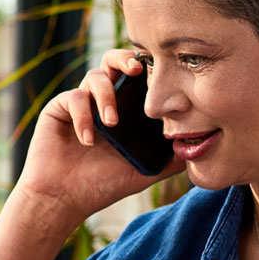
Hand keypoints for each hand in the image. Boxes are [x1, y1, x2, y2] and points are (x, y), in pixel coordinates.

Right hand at [12, 48, 179, 225]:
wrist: (64, 200)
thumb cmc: (101, 185)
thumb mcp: (143, 172)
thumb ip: (168, 159)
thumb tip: (199, 148)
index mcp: (123, 109)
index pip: (137, 78)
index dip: (148, 71)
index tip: (161, 77)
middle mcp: (101, 101)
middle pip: (113, 61)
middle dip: (126, 59)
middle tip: (137, 69)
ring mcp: (80, 103)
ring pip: (94, 76)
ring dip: (107, 96)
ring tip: (112, 123)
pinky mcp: (58, 108)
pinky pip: (73, 98)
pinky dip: (84, 117)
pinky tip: (89, 141)